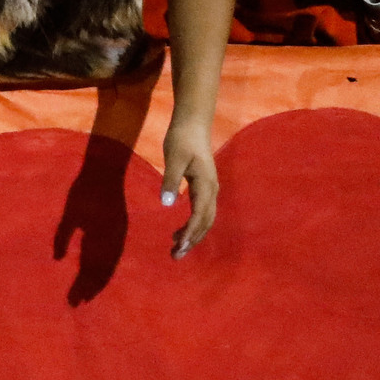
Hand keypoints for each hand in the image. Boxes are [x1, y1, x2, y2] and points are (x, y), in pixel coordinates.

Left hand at [159, 117, 217, 257]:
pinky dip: (193, 225)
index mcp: (206, 185)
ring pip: (205, 219)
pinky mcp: (203, 186)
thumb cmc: (182, 139)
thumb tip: (167, 203)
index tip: (178, 247)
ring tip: (176, 248)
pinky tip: (179, 231)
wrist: (193, 123)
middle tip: (175, 256)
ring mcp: (209, 189)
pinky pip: (201, 211)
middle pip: (205, 222)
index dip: (190, 234)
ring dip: (193, 235)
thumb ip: (170, 180)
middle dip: (192, 240)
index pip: (200, 216)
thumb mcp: (174, 159)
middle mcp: (212, 190)